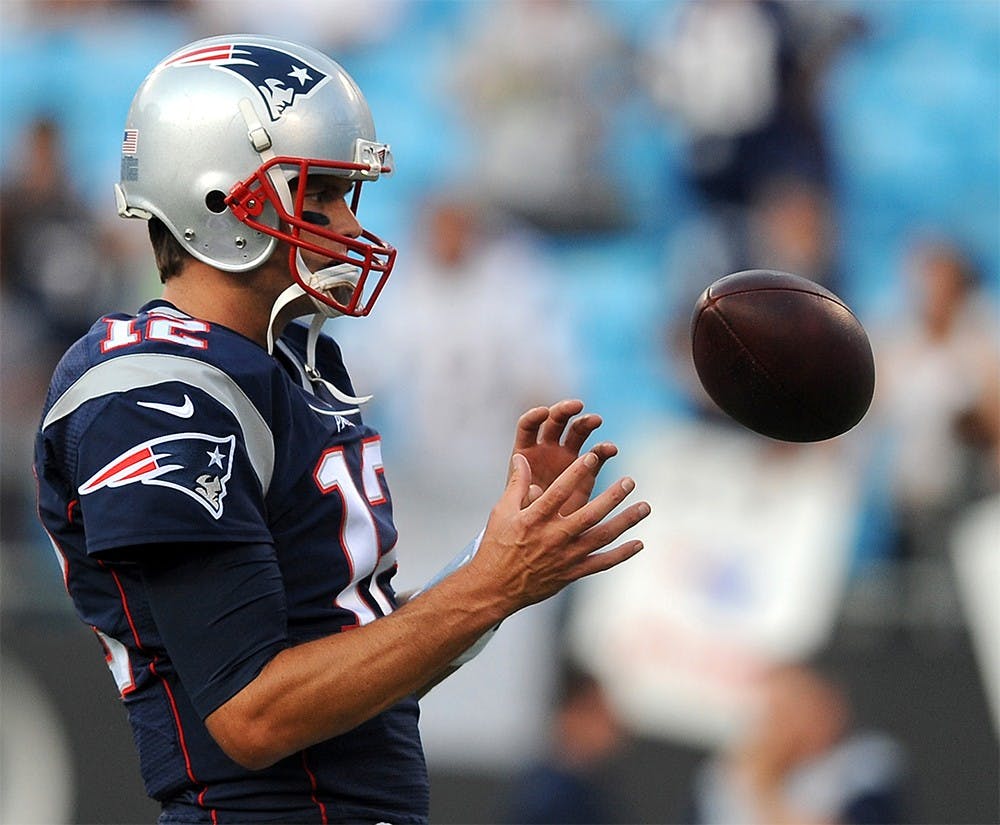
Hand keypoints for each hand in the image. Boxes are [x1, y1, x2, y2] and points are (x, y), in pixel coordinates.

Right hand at [473, 449, 648, 612]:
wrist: (495, 588)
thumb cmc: (497, 545)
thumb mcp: (501, 512)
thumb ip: (516, 484)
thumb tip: (522, 458)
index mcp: (535, 519)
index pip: (559, 492)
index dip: (577, 473)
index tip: (593, 456)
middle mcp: (553, 537)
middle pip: (590, 514)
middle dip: (613, 497)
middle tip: (630, 481)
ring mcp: (565, 557)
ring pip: (602, 537)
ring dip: (625, 522)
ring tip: (645, 507)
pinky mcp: (571, 573)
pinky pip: (601, 563)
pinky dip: (621, 554)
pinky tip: (639, 543)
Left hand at [510, 400, 616, 513]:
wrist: (542, 537)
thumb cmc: (521, 520)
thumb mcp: (518, 509)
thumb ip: (524, 496)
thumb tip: (535, 490)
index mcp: (525, 452)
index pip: (528, 426)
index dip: (534, 416)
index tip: (544, 412)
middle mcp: (546, 449)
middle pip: (555, 421)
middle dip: (565, 411)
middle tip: (577, 406)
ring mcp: (567, 457)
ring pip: (577, 431)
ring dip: (587, 423)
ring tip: (596, 420)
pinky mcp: (586, 469)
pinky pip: (597, 454)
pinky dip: (604, 449)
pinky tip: (611, 449)